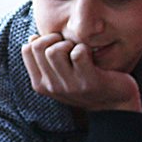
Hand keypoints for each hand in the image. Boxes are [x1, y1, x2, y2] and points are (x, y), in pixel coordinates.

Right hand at [20, 33, 141, 112]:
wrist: (114, 104)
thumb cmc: (85, 82)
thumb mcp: (59, 76)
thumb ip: (44, 60)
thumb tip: (32, 37)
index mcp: (40, 84)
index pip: (27, 49)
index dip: (42, 39)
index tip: (57, 44)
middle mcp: (52, 87)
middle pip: (39, 47)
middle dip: (55, 39)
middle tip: (69, 46)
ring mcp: (69, 86)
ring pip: (55, 50)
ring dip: (69, 43)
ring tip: (79, 51)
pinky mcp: (88, 82)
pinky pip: (78, 53)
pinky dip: (85, 48)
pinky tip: (91, 56)